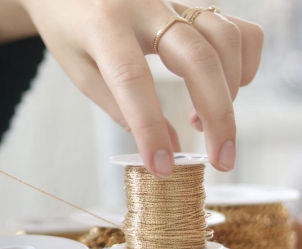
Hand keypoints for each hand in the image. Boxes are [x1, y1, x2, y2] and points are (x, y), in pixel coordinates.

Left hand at [18, 0, 262, 176]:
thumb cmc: (69, 30)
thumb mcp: (82, 71)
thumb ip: (121, 108)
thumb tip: (165, 149)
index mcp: (104, 25)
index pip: (132, 79)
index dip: (150, 128)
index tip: (161, 167)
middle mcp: (144, 6)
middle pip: (197, 57)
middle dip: (218, 115)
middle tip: (221, 160)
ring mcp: (172, 0)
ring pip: (224, 38)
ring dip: (228, 90)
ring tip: (202, 123)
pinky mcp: (190, 2)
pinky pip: (233, 26)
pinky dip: (242, 60)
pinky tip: (224, 86)